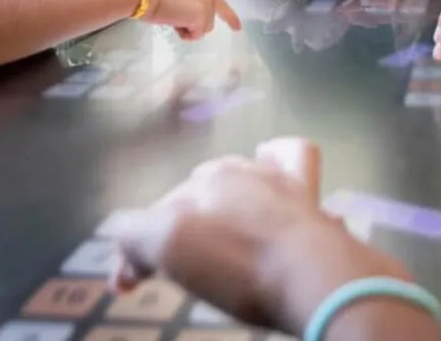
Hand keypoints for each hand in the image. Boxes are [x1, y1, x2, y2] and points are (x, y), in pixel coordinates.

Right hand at [108, 138, 412, 333]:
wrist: (313, 274)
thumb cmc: (239, 268)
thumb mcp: (169, 250)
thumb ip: (136, 236)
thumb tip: (128, 240)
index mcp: (193, 186)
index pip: (147, 217)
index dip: (132, 253)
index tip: (127, 285)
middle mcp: (229, 172)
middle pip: (187, 197)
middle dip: (170, 228)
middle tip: (169, 270)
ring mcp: (272, 177)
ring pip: (231, 176)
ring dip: (215, 202)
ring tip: (212, 240)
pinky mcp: (306, 189)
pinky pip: (288, 154)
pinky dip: (274, 157)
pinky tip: (269, 163)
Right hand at [145, 0, 243, 39]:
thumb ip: (188, 0)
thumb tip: (183, 12)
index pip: (220, 4)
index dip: (230, 17)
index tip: (238, 28)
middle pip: (208, 21)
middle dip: (193, 24)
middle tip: (173, 17)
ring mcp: (207, 5)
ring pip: (202, 29)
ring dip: (187, 28)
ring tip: (171, 16)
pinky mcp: (202, 17)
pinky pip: (196, 34)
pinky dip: (184, 33)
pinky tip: (173, 22)